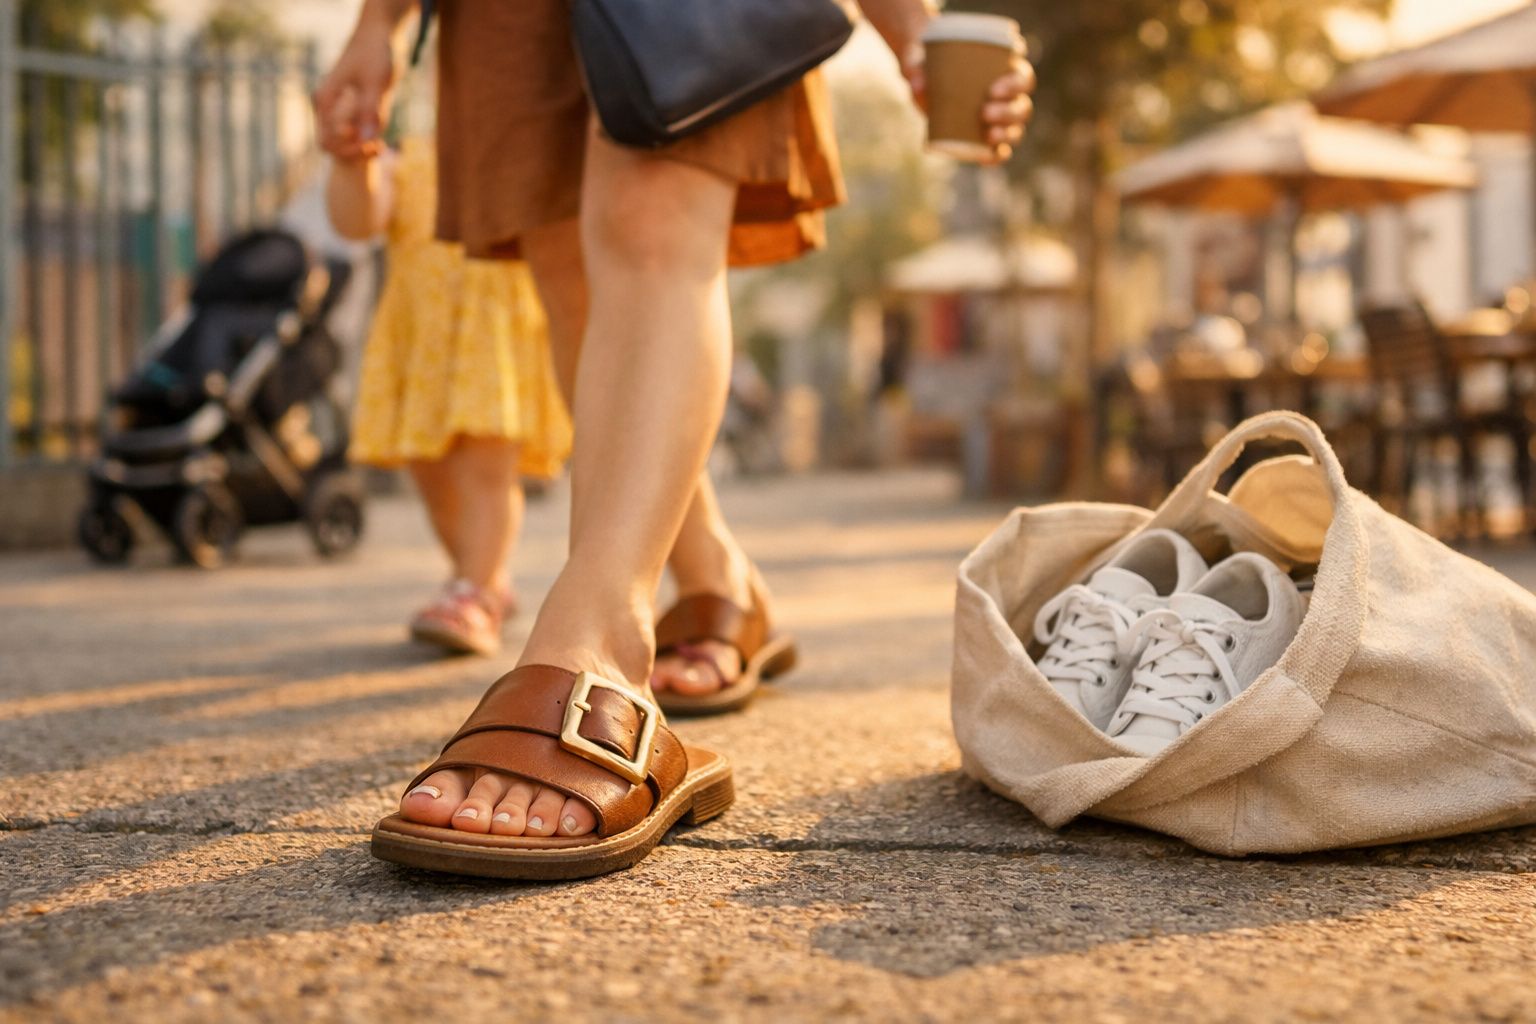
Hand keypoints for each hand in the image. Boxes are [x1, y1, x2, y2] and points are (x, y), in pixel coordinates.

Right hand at [312, 13, 398, 160]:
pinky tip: (382, 144)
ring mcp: (342, 109)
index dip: (346, 150)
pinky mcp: (356, 109)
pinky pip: (359, 134)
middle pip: (334, 147)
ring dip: (363, 149)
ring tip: (381, 146)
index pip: (326, 142)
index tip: (368, 142)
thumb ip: (370, 110)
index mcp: (325, 101)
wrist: (381, 34)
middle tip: (378, 148)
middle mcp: (330, 108)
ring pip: (347, 143)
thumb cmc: (375, 53)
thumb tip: (365, 138)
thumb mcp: (375, 82)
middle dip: (354, 153)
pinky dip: (369, 141)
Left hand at [903, 48, 1036, 164]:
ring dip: (1007, 133)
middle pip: (1022, 106)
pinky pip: (1000, 151)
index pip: (1022, 77)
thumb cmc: (931, 62)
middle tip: (985, 112)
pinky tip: (988, 157)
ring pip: (1015, 129)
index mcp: (1004, 70)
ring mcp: (999, 118)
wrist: (925, 80)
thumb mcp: (921, 60)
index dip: (1016, 84)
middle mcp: (1008, 96)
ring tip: (990, 134)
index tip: (994, 89)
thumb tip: (917, 84)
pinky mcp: (986, 137)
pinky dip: (997, 155)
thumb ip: (915, 66)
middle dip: (1009, 112)